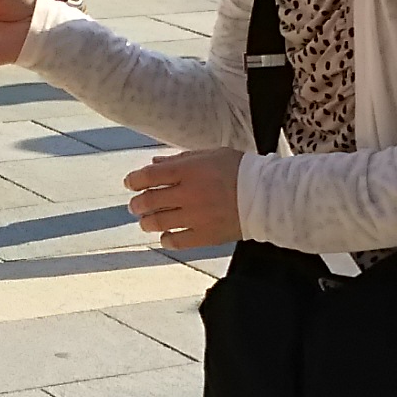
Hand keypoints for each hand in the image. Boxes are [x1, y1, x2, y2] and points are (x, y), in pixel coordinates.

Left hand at [124, 150, 242, 252]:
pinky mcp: (204, 236)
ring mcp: (194, 217)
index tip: (130, 183)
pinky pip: (176, 241)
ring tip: (146, 221)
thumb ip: (180, 159)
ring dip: (146, 222)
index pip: (148, 176)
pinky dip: (166, 239)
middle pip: (149, 201)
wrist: (267, 196)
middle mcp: (187, 194)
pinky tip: (166, 236)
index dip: (134, 180)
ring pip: (157, 222)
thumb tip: (154, 164)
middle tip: (136, 205)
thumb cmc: (240, 170)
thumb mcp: (210, 155)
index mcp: (188, 171)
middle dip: (137, 203)